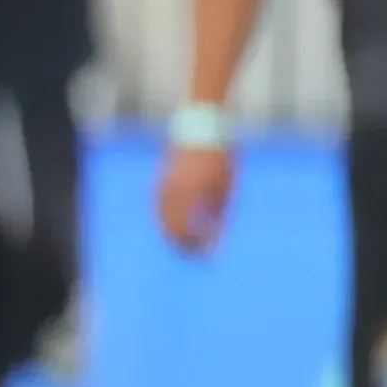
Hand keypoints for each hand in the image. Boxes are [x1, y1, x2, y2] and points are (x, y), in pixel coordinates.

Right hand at [156, 138, 233, 255]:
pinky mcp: (161, 181)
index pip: (187, 234)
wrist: (203, 130)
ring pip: (162, 220)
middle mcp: (173, 195)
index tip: (206, 256)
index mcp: (190, 199)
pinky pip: (159, 208)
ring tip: (186, 243)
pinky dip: (166, 220)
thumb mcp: (227, 190)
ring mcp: (164, 188)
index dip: (195, 248)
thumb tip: (214, 241)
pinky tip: (175, 225)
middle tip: (195, 255)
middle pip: (171, 230)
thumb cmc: (222, 161)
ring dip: (172, 234)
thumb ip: (219, 217)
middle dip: (182, 245)